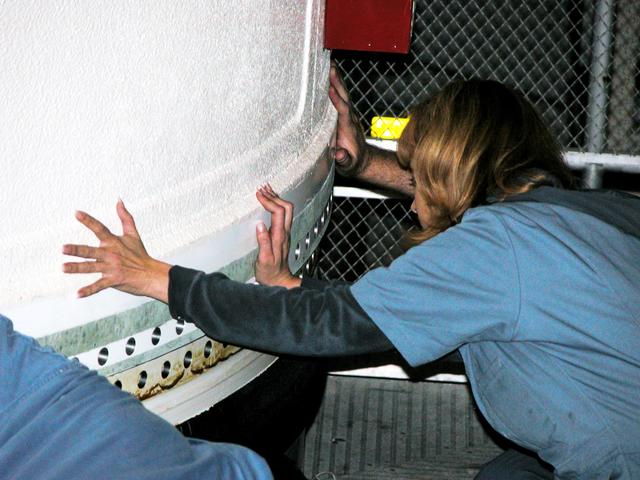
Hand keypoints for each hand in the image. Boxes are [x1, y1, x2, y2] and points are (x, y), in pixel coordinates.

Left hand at [62, 200, 170, 301]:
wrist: (151, 274)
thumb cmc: (140, 254)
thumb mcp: (133, 234)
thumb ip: (125, 217)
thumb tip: (119, 200)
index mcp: (114, 242)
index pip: (99, 229)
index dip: (88, 220)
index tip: (76, 213)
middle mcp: (111, 254)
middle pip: (90, 251)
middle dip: (76, 250)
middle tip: (62, 248)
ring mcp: (111, 268)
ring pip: (90, 268)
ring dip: (76, 268)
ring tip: (63, 267)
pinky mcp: (113, 281)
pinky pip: (98, 286)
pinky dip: (87, 291)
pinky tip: (76, 294)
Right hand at [255, 185, 300, 288]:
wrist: (279, 280)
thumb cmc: (270, 272)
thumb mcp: (264, 260)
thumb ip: (263, 242)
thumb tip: (260, 225)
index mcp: (279, 236)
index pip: (278, 212)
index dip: (269, 201)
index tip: (258, 195)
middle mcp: (284, 232)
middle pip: (286, 207)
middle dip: (274, 196)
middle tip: (261, 189)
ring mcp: (285, 232)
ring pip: (286, 209)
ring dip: (276, 198)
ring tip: (265, 190)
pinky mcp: (282, 234)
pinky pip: (282, 214)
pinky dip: (275, 205)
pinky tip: (268, 203)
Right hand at [329, 61, 369, 176]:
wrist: (362, 160)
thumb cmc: (352, 162)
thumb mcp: (348, 165)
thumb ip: (344, 160)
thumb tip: (339, 155)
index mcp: (348, 129)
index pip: (343, 112)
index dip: (337, 101)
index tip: (330, 90)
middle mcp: (349, 118)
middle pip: (344, 97)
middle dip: (337, 83)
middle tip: (330, 68)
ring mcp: (348, 114)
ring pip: (342, 94)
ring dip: (336, 79)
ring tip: (329, 64)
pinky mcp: (344, 113)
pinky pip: (340, 96)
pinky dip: (335, 84)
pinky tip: (330, 73)